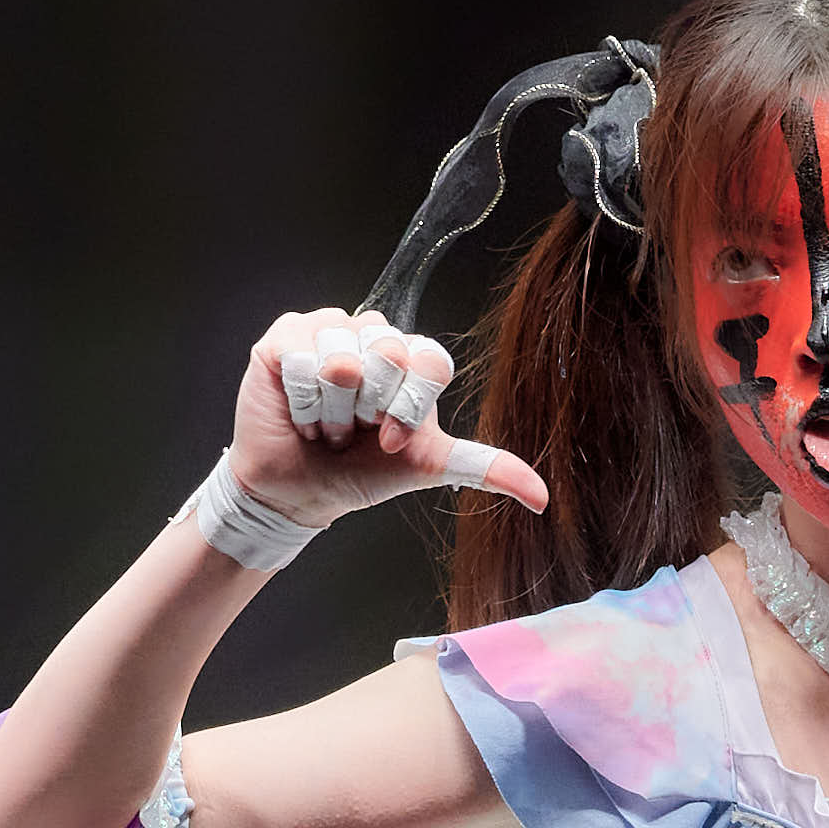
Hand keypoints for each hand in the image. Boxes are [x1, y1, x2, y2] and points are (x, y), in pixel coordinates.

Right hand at [223, 307, 547, 526]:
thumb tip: (542, 497)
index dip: (409, 406)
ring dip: (331, 411)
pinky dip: (302, 400)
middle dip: (368, 410)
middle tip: (354, 430)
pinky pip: (302, 357)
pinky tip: (299, 411)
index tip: (392, 440)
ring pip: (343, 360)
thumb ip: (488, 468)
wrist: (300, 490)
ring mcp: (329, 330)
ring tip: (325, 424)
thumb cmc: (362, 470)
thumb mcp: (431, 466)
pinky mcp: (286, 336)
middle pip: (388, 355)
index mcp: (413, 358)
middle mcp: (375, 336)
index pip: (429, 360)